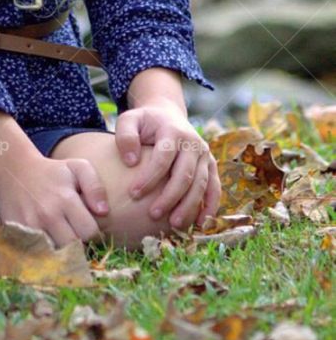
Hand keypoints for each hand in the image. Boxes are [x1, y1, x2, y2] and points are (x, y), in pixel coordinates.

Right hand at [0, 152, 109, 247]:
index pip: (89, 232)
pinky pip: (37, 253)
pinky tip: (47, 242)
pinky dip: (44, 252)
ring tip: (61, 238)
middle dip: (78, 244)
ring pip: (55, 254)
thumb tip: (104, 212)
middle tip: (75, 235)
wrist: (13, 171)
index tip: (88, 228)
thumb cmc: (52, 172)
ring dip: (61, 251)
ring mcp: (30, 226)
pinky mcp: (16, 233)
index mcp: (66, 199)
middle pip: (73, 247)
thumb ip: (95, 186)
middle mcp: (48, 215)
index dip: (93, 233)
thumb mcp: (78, 168)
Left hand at [115, 104, 221, 229]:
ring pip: (201, 184)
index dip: (149, 177)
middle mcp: (193, 143)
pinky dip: (210, 206)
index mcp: (173, 131)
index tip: (133, 194)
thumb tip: (130, 161)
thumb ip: (125, 136)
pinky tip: (200, 223)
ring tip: (174, 224)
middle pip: (184, 174)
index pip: (163, 158)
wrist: (167, 115)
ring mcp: (204, 154)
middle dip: (169, 197)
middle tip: (153, 215)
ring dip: (189, 206)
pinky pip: (214, 187)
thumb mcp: (129, 120)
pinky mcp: (211, 165)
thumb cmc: (145, 123)